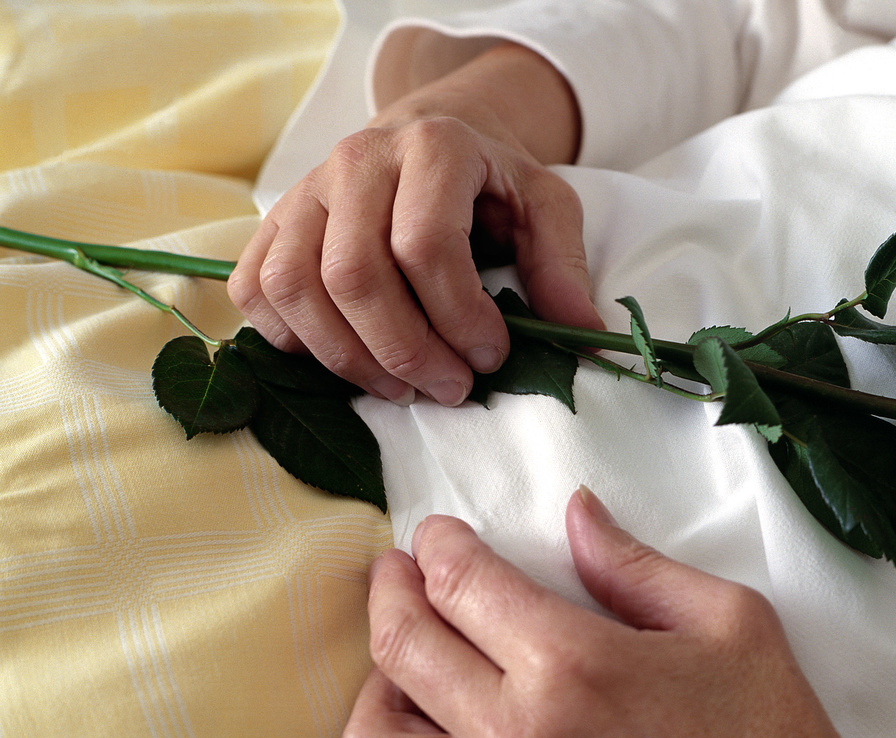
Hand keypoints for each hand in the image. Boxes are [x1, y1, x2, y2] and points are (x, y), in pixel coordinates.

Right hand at [227, 42, 602, 405]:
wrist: (430, 135)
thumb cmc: (490, 183)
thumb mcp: (546, 207)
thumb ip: (563, 267)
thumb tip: (583, 337)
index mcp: (432, 147)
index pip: (425, 246)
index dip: (458, 317)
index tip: (491, 356)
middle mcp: (356, 160)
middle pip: (355, 276)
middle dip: (405, 351)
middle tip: (451, 389)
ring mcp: (304, 191)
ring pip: (295, 287)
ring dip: (349, 358)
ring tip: (402, 388)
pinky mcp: (273, 223)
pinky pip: (257, 290)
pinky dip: (290, 341)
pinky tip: (345, 359)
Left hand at [342, 488, 895, 737]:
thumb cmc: (771, 736)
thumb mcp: (728, 619)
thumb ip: (633, 563)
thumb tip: (576, 510)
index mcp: (574, 660)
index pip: (459, 582)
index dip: (438, 544)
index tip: (440, 534)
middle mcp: (519, 734)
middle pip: (400, 644)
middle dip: (389, 589)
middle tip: (402, 572)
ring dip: (376, 684)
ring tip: (407, 661)